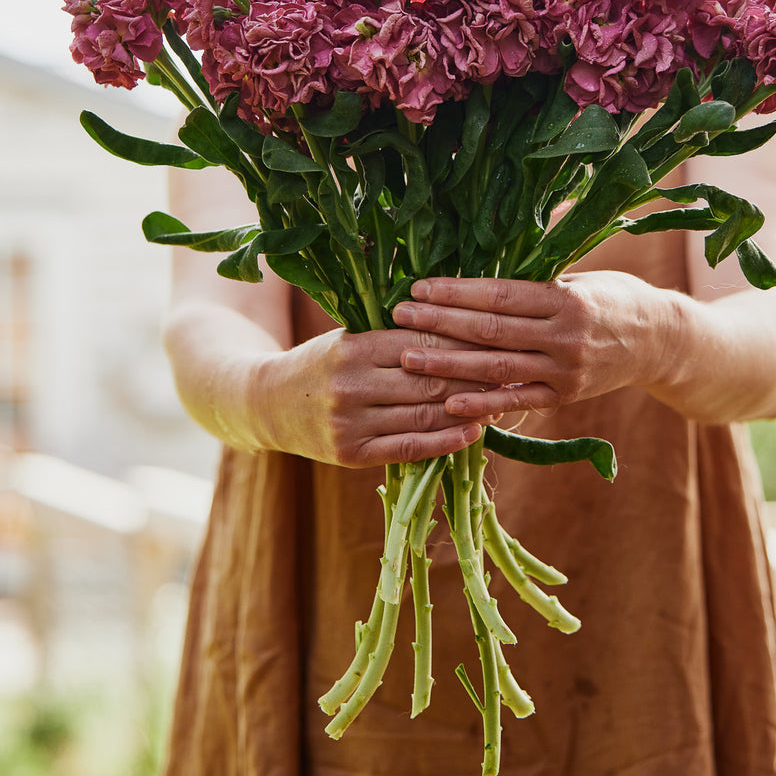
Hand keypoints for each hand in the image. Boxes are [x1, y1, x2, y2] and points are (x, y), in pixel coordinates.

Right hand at [244, 323, 490, 467]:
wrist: (266, 403)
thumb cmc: (319, 363)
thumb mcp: (348, 336)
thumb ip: (393, 332)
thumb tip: (458, 321)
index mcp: (353, 347)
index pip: (420, 343)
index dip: (462, 343)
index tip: (495, 339)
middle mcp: (351, 385)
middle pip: (427, 381)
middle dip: (473, 376)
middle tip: (509, 370)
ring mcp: (350, 423)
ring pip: (422, 416)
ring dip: (467, 409)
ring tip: (499, 400)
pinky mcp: (351, 454)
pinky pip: (408, 448)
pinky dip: (445, 441)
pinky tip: (473, 432)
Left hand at [391, 271, 678, 422]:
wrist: (662, 341)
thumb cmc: (617, 297)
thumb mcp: (582, 276)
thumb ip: (537, 280)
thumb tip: (482, 269)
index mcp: (566, 299)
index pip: (499, 295)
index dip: (457, 292)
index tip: (420, 288)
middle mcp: (564, 337)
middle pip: (490, 331)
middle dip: (440, 323)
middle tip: (400, 315)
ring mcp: (564, 371)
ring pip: (496, 368)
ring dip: (448, 364)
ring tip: (408, 357)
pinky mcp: (565, 397)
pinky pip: (518, 402)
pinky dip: (483, 404)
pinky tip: (449, 402)